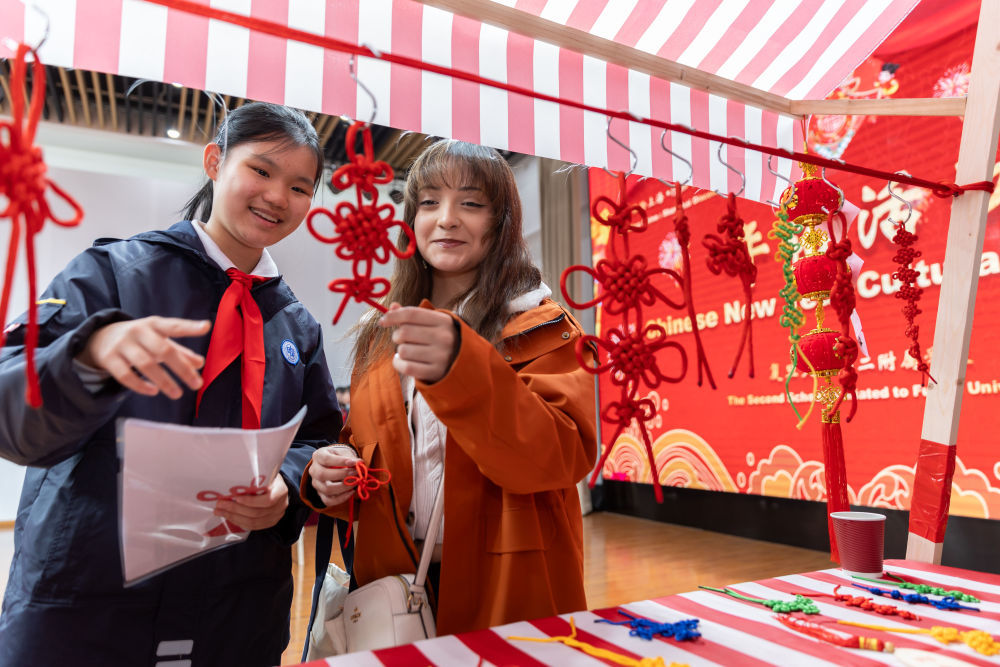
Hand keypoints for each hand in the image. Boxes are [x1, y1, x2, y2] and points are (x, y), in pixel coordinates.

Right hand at [76, 316, 210, 398]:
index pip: (174, 326)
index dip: (190, 327)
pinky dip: (140, 385)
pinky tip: (153, 392)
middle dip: (182, 369)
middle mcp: (138, 331)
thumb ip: (180, 351)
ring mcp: (122, 344)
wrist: (100, 337)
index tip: (206, 327)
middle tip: (197, 384)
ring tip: (177, 394)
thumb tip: (200, 363)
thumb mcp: (159, 340)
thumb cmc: (140, 339)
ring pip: (145, 364)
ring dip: (164, 381)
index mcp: (154, 324)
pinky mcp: (109, 359)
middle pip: (163, 350)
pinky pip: (125, 375)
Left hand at [214, 475, 288, 531]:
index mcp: (281, 490)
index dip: (251, 501)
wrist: (276, 485)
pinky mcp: (270, 522)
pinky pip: (253, 526)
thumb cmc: (266, 477)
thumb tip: (229, 480)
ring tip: (219, 511)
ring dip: (234, 517)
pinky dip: (239, 522)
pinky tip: (228, 516)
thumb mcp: (264, 473)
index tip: (235, 497)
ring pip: (253, 522)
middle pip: (257, 513)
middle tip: (220, 504)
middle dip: (235, 509)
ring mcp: (276, 516)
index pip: (268, 500)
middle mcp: (281, 505)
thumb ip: (253, 479)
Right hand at [310, 445, 362, 506]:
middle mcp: (314, 470)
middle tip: (355, 473)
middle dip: (342, 475)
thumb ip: (351, 458)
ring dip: (344, 487)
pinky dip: (341, 498)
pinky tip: (351, 492)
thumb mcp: (344, 452)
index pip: (326, 459)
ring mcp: (316, 483)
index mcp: (318, 456)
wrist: (334, 464)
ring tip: (355, 482)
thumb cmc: (339, 457)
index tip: (353, 462)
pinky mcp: (321, 494)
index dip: (340, 461)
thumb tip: (359, 463)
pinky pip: (328, 500)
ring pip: (326, 489)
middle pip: (323, 474)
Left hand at [379, 303, 457, 382]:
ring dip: (399, 351)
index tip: (383, 321)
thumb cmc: (439, 339)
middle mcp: (444, 337)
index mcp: (443, 321)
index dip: (393, 316)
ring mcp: (441, 356)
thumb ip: (412, 315)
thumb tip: (392, 307)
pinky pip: (406, 367)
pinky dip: (398, 363)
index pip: (411, 314)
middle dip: (396, 335)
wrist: (462, 363)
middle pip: (404, 332)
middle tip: (401, 339)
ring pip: (403, 351)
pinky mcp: (436, 372)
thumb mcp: (431, 323)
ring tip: (406, 351)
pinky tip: (401, 361)